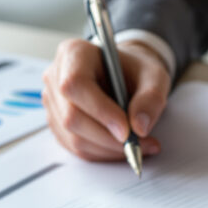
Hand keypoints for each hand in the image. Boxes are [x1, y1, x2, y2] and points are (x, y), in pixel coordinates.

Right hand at [42, 38, 170, 160]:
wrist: (125, 76)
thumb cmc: (135, 70)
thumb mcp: (154, 76)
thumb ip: (151, 98)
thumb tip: (139, 127)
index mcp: (75, 54)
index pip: (75, 84)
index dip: (100, 110)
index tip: (127, 130)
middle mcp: (56, 77)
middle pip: (72, 117)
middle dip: (108, 137)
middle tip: (138, 143)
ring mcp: (54, 103)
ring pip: (74, 138)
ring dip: (108, 149)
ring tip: (138, 146)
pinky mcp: (58, 125)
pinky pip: (76, 148)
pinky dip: (102, 153)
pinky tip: (122, 147)